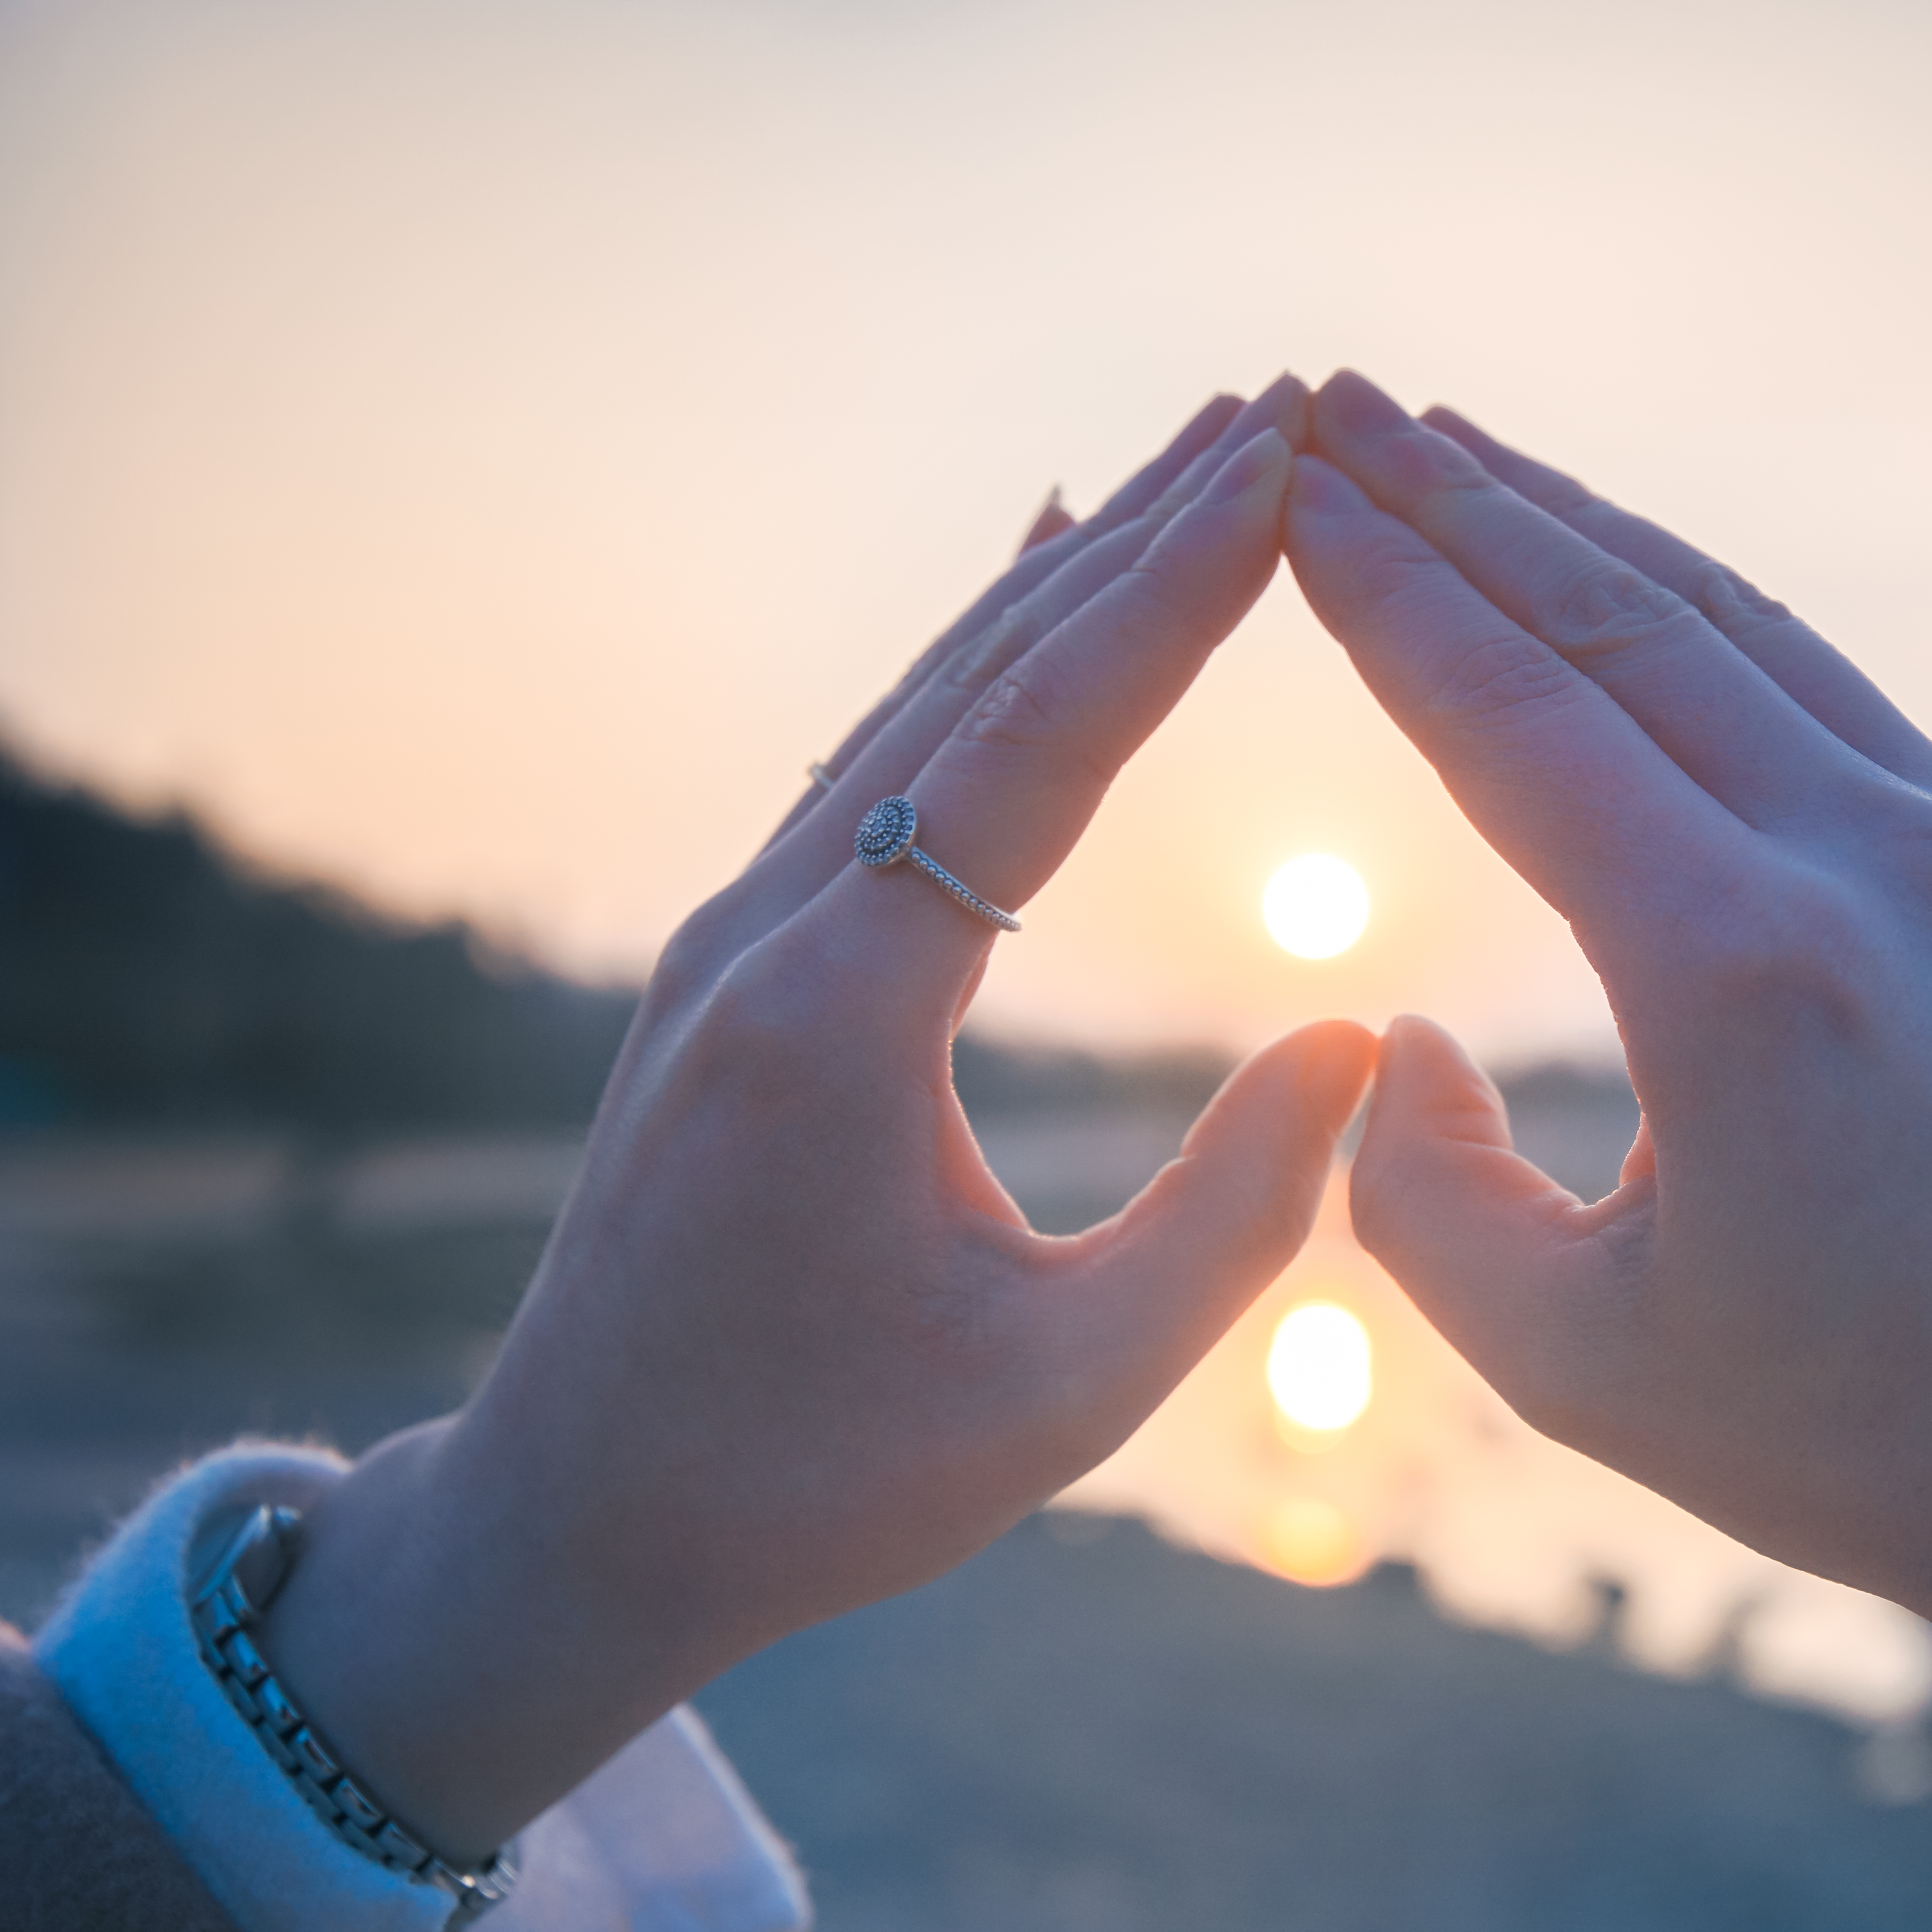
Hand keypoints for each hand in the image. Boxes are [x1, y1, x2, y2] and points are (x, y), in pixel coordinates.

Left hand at [261, 377, 1376, 1856]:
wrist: (576, 1522)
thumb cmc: (822, 1484)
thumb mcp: (1063, 1388)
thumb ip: (1228, 1215)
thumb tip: (1354, 1034)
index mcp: (839, 1017)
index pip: (1035, 747)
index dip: (1172, 602)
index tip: (1281, 472)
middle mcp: (767, 934)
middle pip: (975, 679)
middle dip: (1137, 537)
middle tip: (1275, 409)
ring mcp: (735, 935)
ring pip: (919, 705)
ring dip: (1062, 584)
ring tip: (1191, 471)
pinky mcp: (737, 961)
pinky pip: (878, 763)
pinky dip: (979, 664)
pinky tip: (1033, 592)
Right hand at [1282, 370, 1931, 1717]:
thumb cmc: (1872, 1448)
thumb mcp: (1580, 1361)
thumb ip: (1429, 1189)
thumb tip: (1399, 1030)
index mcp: (1744, 972)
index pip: (1517, 718)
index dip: (1387, 593)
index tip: (1294, 489)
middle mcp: (1876, 863)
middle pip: (1625, 622)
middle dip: (1463, 502)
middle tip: (1340, 406)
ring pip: (1746, 634)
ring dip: (1592, 532)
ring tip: (1470, 457)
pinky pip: (1846, 705)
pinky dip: (1719, 629)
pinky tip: (1654, 607)